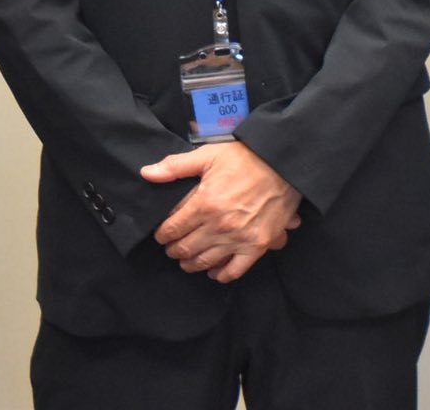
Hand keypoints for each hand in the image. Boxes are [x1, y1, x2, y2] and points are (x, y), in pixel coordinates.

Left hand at [140, 141, 302, 282]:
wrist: (282, 163)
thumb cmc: (245, 157)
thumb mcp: (207, 155)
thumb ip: (175, 166)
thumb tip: (147, 173)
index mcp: (205, 203)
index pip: (173, 228)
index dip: (163, 234)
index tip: (161, 235)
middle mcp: (220, 225)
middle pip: (187, 248)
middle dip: (174, 250)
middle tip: (170, 249)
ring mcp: (239, 238)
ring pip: (206, 261)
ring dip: (192, 264)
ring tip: (186, 262)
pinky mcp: (257, 245)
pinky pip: (235, 270)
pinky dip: (222, 275)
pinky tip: (214, 273)